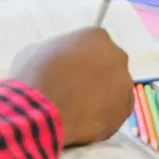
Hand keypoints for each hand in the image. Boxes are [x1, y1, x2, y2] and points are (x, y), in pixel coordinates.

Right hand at [10, 27, 133, 144]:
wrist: (40, 111)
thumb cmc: (34, 77)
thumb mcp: (36, 51)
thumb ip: (55, 52)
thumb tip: (55, 60)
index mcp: (96, 36)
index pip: (94, 45)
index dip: (81, 60)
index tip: (71, 71)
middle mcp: (117, 56)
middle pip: (109, 66)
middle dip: (95, 77)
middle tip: (76, 90)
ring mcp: (124, 84)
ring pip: (115, 90)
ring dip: (101, 98)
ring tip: (78, 110)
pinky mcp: (124, 111)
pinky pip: (115, 113)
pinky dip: (104, 118)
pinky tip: (84, 122)